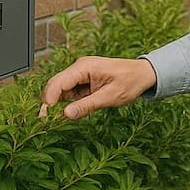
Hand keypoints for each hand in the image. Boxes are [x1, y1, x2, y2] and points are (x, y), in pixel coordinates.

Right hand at [39, 56, 156, 119]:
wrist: (143, 74)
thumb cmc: (130, 82)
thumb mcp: (110, 97)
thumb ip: (87, 105)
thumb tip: (65, 114)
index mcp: (84, 67)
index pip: (58, 83)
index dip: (49, 100)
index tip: (46, 118)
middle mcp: (79, 67)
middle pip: (55, 85)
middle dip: (49, 103)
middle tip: (47, 123)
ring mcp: (80, 73)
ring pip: (60, 90)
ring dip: (58, 104)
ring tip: (57, 121)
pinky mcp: (83, 80)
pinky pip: (69, 91)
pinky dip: (67, 102)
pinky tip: (70, 112)